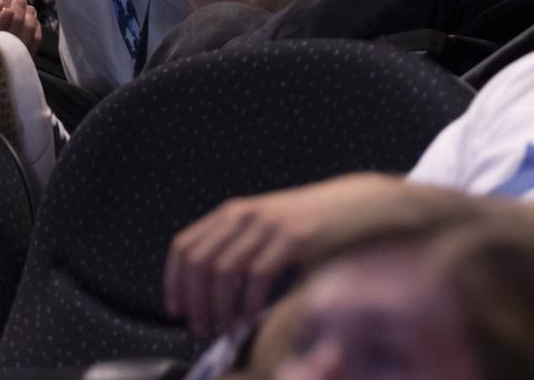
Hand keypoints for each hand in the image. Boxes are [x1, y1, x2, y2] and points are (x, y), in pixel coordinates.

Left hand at [164, 173, 406, 336]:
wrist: (360, 205)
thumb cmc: (315, 223)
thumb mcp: (268, 227)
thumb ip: (238, 246)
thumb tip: (206, 291)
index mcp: (234, 211)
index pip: (184, 246)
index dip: (173, 282)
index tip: (176, 310)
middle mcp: (246, 213)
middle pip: (198, 263)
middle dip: (195, 302)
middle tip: (202, 327)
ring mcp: (270, 223)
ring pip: (223, 272)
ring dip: (220, 308)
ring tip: (227, 328)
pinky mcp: (294, 236)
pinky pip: (257, 276)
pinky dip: (248, 304)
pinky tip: (252, 318)